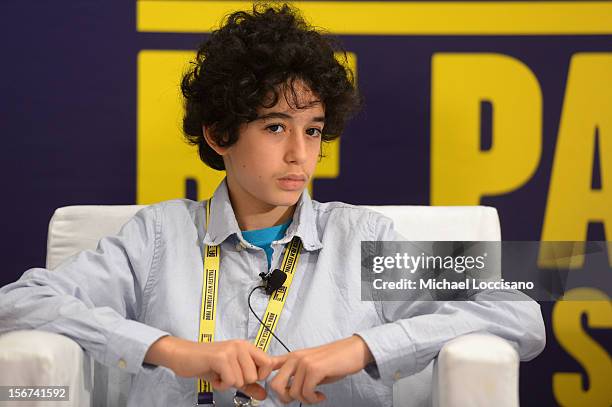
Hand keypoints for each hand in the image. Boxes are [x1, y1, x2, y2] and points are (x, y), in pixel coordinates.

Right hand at [146, 337, 273, 400]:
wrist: (183, 356)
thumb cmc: (207, 364)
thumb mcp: (231, 374)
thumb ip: (249, 384)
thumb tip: (264, 395)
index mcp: (247, 347)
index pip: (269, 362)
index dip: (261, 376)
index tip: (245, 377)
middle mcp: (241, 345)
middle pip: (255, 376)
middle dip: (239, 382)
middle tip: (226, 374)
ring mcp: (231, 350)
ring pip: (242, 380)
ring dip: (228, 383)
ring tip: (219, 374)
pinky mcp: (221, 357)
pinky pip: (230, 381)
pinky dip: (221, 385)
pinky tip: (214, 376)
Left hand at [269, 335, 373, 403]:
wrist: (354, 350)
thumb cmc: (335, 360)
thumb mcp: (311, 366)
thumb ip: (297, 375)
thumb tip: (287, 393)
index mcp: (292, 356)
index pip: (268, 365)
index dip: (264, 378)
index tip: (280, 389)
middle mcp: (295, 357)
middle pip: (274, 384)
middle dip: (285, 398)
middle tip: (300, 397)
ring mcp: (304, 362)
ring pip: (292, 392)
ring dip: (305, 400)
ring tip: (315, 395)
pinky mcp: (315, 369)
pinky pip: (306, 393)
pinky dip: (313, 399)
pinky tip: (321, 395)